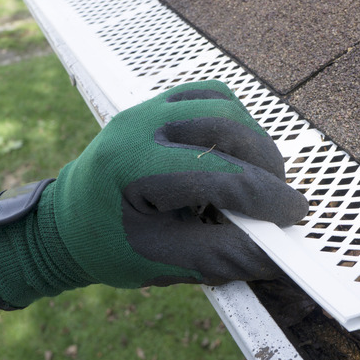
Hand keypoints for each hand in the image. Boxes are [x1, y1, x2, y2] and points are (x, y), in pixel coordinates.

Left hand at [0, 80, 308, 309]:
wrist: (64, 223)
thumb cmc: (109, 247)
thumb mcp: (164, 263)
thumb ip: (225, 256)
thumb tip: (279, 255)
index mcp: (135, 169)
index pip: (222, 175)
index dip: (269, 197)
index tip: (295, 215)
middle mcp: (140, 126)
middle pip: (229, 126)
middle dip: (266, 164)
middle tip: (278, 199)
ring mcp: (146, 108)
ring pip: (224, 104)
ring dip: (253, 139)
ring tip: (258, 176)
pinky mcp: (154, 103)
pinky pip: (209, 96)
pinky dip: (234, 121)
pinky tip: (237, 152)